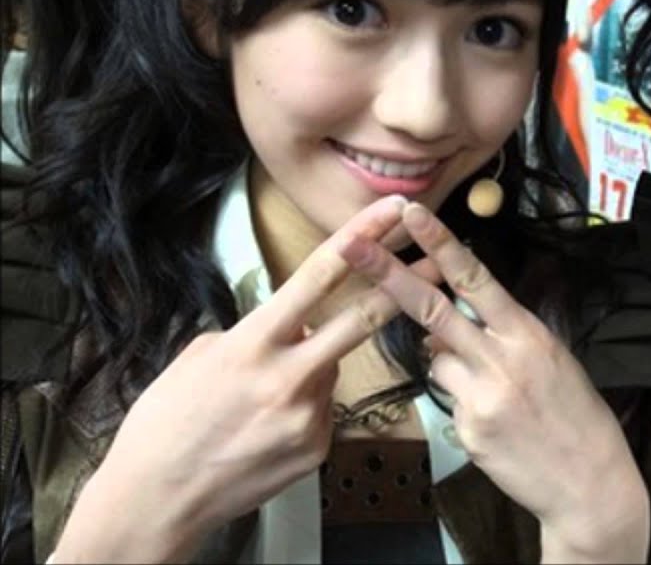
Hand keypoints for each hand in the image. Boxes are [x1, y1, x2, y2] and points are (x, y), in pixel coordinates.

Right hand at [55, 195, 423, 562]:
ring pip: (332, 368)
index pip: (319, 275)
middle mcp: (289, 375)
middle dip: (403, 288)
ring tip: (259, 398)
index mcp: (253, 342)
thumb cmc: (167, 420)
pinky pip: (323, 409)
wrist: (156, 497)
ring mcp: (308, 415)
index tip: (392, 210)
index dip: (361, 236)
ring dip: (312, 367)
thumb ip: (255, 333)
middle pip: (362, 319)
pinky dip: (302, 407)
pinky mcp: (318, 446)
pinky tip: (265, 428)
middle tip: (437, 263)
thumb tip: (295, 325)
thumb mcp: (201, 356)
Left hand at [340, 203, 648, 563]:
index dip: (441, 244)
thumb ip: (501, 336)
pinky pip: (448, 402)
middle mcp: (502, 359)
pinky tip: (499, 426)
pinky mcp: (468, 431)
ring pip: (437, 360)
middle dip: (388, 275)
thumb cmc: (576, 416)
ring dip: (451, 365)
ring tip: (498, 393)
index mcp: (528, 334)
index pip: (476, 279)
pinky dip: (464, 405)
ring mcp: (482, 397)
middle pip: (433, 310)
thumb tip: (447, 326)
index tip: (413, 214)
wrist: (591, 482)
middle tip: (353, 246)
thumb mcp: (551, 360)